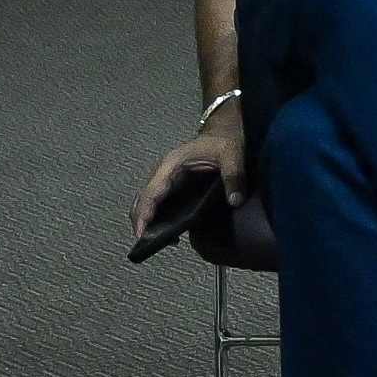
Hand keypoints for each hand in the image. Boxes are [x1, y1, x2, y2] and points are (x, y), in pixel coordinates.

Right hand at [129, 100, 244, 240]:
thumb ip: (234, 176)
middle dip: (141, 221)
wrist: (223, 132)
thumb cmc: (224, 141)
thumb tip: (235, 201)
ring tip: (157, 242)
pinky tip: (169, 232)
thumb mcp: (232, 155)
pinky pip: (159, 203)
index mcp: (171, 164)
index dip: (144, 213)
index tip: (141, 233)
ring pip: (148, 203)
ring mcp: (166, 179)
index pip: (151, 192)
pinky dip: (158, 217)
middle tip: (147, 244)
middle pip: (143, 200)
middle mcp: (163, 173)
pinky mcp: (172, 186)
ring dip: (148, 221)